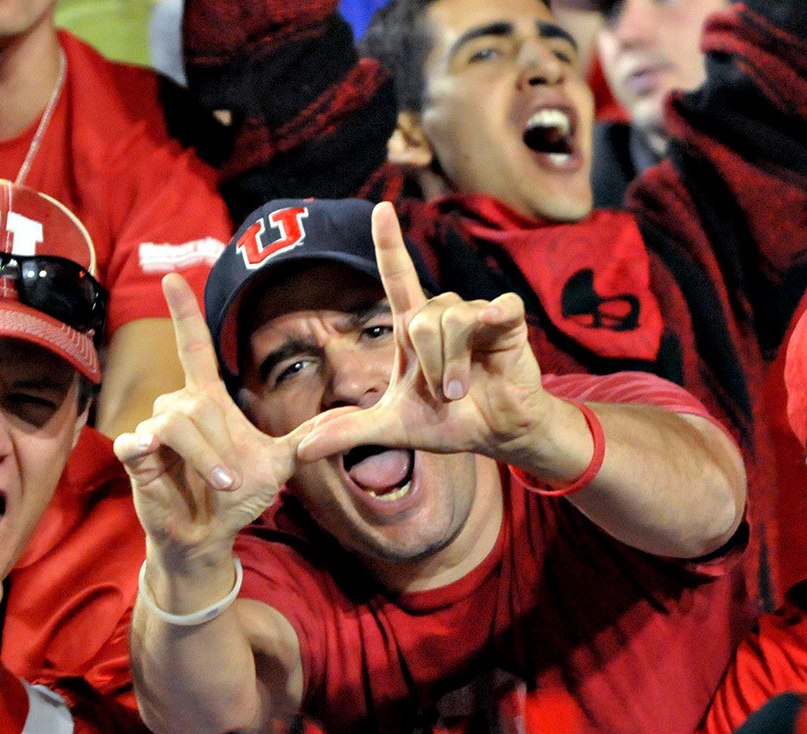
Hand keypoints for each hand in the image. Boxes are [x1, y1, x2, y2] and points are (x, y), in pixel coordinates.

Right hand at [114, 275, 305, 568]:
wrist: (208, 535)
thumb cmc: (238, 496)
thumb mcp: (279, 464)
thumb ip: (307, 438)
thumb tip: (348, 416)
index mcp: (208, 399)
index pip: (194, 347)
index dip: (184, 313)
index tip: (172, 276)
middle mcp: (179, 406)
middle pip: (197, 404)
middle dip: (219, 447)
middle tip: (234, 482)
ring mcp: (154, 429)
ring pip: (177, 424)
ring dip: (205, 458)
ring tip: (222, 486)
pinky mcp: (135, 454)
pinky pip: (141, 441)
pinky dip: (152, 451)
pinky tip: (157, 461)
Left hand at [294, 202, 557, 465]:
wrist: (497, 432)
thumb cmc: (447, 421)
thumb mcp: (391, 428)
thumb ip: (346, 433)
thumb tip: (299, 452)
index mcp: (413, 327)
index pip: (397, 275)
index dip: (389, 243)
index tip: (381, 209)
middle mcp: (442, 311)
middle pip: (420, 318)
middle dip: (429, 365)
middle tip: (444, 395)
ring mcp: (477, 311)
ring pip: (451, 319)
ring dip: (451, 364)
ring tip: (461, 391)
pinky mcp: (507, 317)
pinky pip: (493, 307)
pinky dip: (490, 317)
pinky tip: (491, 328)